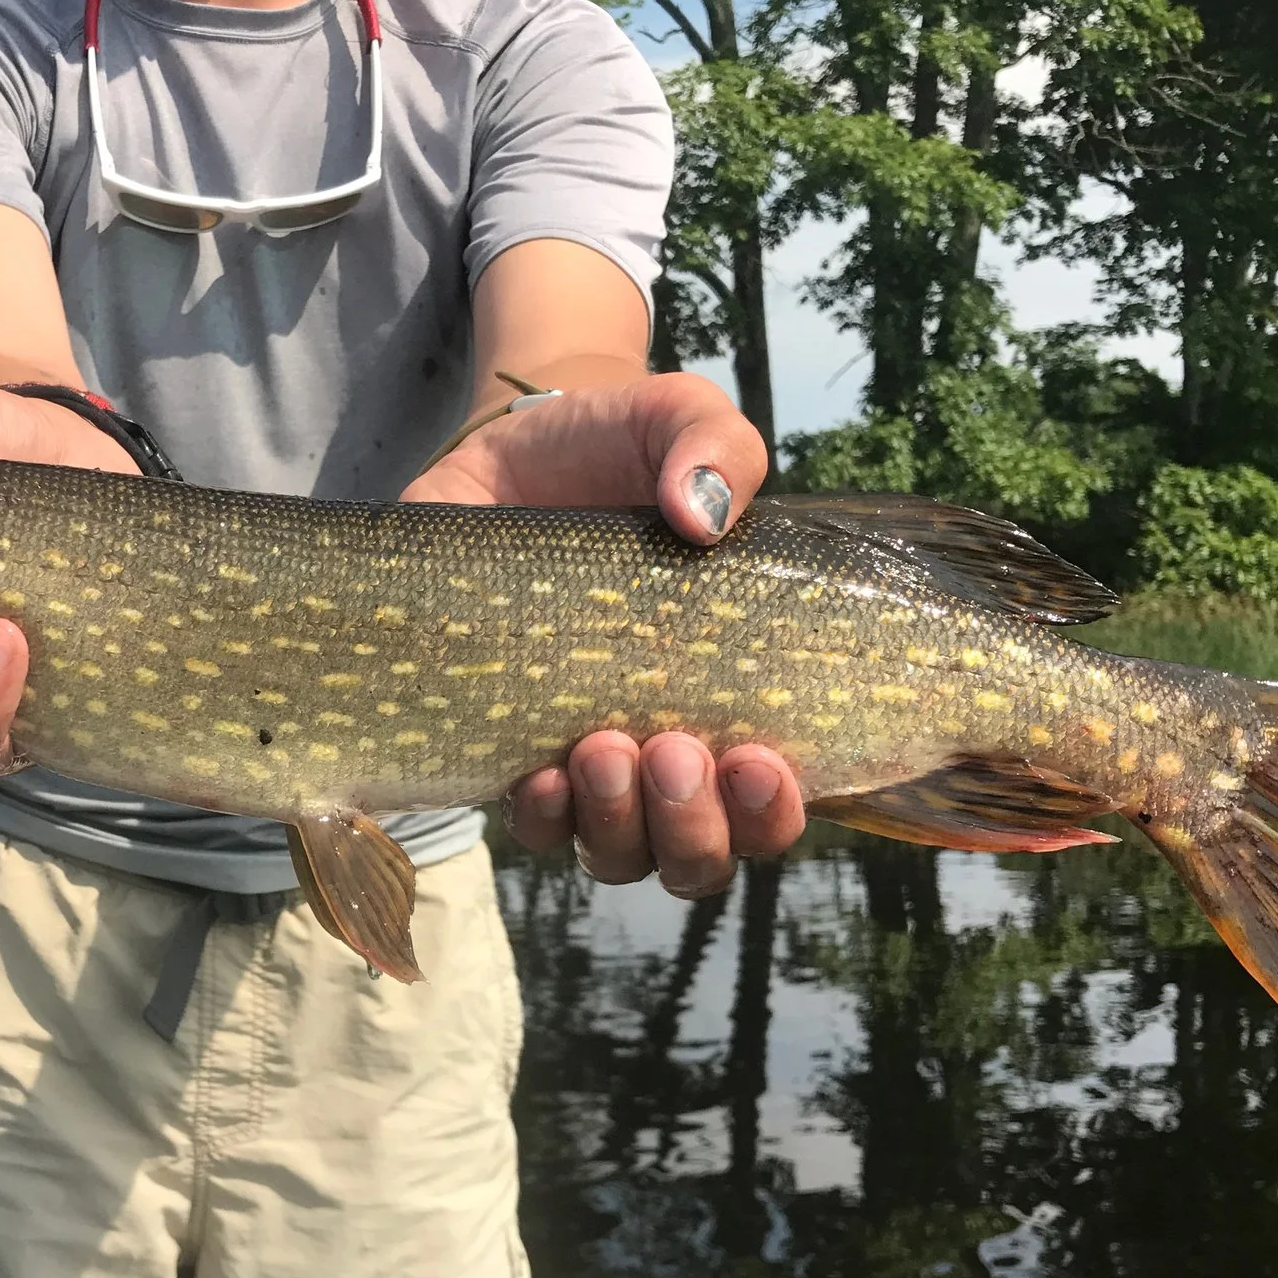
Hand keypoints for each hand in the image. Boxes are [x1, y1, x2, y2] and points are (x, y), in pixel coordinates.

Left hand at [407, 372, 806, 896]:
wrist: (508, 448)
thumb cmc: (618, 448)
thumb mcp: (678, 421)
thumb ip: (714, 448)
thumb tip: (704, 513)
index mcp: (735, 698)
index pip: (772, 805)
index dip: (774, 812)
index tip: (762, 758)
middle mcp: (666, 753)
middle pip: (695, 856)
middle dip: (692, 825)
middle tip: (673, 748)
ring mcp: (582, 761)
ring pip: (614, 854)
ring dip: (617, 824)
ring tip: (604, 749)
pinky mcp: (503, 746)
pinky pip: (529, 824)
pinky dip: (539, 813)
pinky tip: (539, 772)